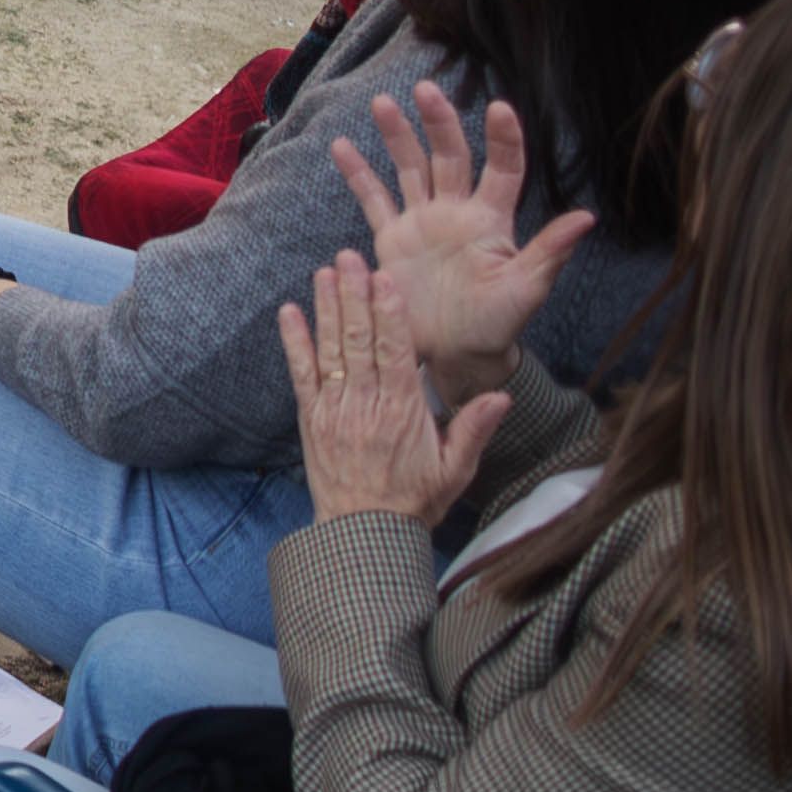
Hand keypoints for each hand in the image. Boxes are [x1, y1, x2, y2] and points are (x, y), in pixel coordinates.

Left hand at [280, 255, 507, 525]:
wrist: (364, 534)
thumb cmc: (414, 500)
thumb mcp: (456, 469)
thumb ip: (475, 429)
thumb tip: (502, 396)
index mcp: (403, 411)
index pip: (396, 352)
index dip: (389, 312)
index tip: (385, 279)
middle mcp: (366, 404)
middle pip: (359, 340)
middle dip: (354, 295)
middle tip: (349, 257)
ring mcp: (335, 409)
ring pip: (331, 350)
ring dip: (326, 308)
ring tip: (325, 272)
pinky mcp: (312, 418)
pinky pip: (301, 374)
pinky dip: (295, 342)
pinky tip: (289, 312)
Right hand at [326, 82, 591, 395]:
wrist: (455, 354)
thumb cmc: (497, 324)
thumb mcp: (527, 290)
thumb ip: (550, 251)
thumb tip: (588, 216)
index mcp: (492, 221)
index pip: (502, 169)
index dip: (502, 139)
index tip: (499, 108)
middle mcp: (457, 212)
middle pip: (449, 156)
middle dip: (438, 122)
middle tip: (425, 90)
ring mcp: (423, 222)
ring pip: (410, 168)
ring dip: (397, 136)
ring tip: (382, 103)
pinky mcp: (393, 239)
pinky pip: (374, 199)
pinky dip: (358, 174)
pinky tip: (342, 146)